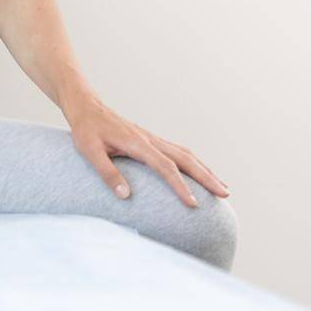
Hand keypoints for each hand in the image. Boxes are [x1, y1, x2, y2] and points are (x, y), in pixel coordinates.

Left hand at [64, 92, 229, 208]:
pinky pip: (178, 152)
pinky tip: (199, 173)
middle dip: (207, 177)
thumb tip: (125, 196)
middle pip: (186, 159)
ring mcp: (152, 139)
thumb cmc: (85, 129)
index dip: (180, 186)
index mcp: (137, 143)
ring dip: (205, 170)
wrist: (85, 106)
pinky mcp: (150, 140)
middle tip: (225, 194)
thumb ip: (107, 173)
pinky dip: (193, 163)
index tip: (193, 203)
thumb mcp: (89, 151)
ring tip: (222, 186)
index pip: (165, 167)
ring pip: (186, 154)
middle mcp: (150, 139)